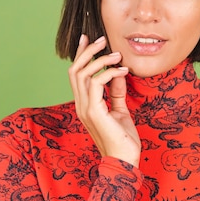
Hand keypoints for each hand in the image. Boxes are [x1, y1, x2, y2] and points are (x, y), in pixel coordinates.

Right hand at [68, 35, 140, 166]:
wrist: (124, 161)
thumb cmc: (123, 140)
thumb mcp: (120, 110)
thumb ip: (116, 93)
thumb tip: (118, 73)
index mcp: (85, 104)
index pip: (76, 74)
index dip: (81, 55)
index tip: (89, 39)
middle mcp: (81, 105)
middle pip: (75, 69)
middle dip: (87, 51)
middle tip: (102, 39)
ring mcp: (85, 108)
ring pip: (83, 73)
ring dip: (100, 59)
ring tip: (117, 54)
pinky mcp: (94, 112)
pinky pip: (96, 83)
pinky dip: (109, 73)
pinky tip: (123, 71)